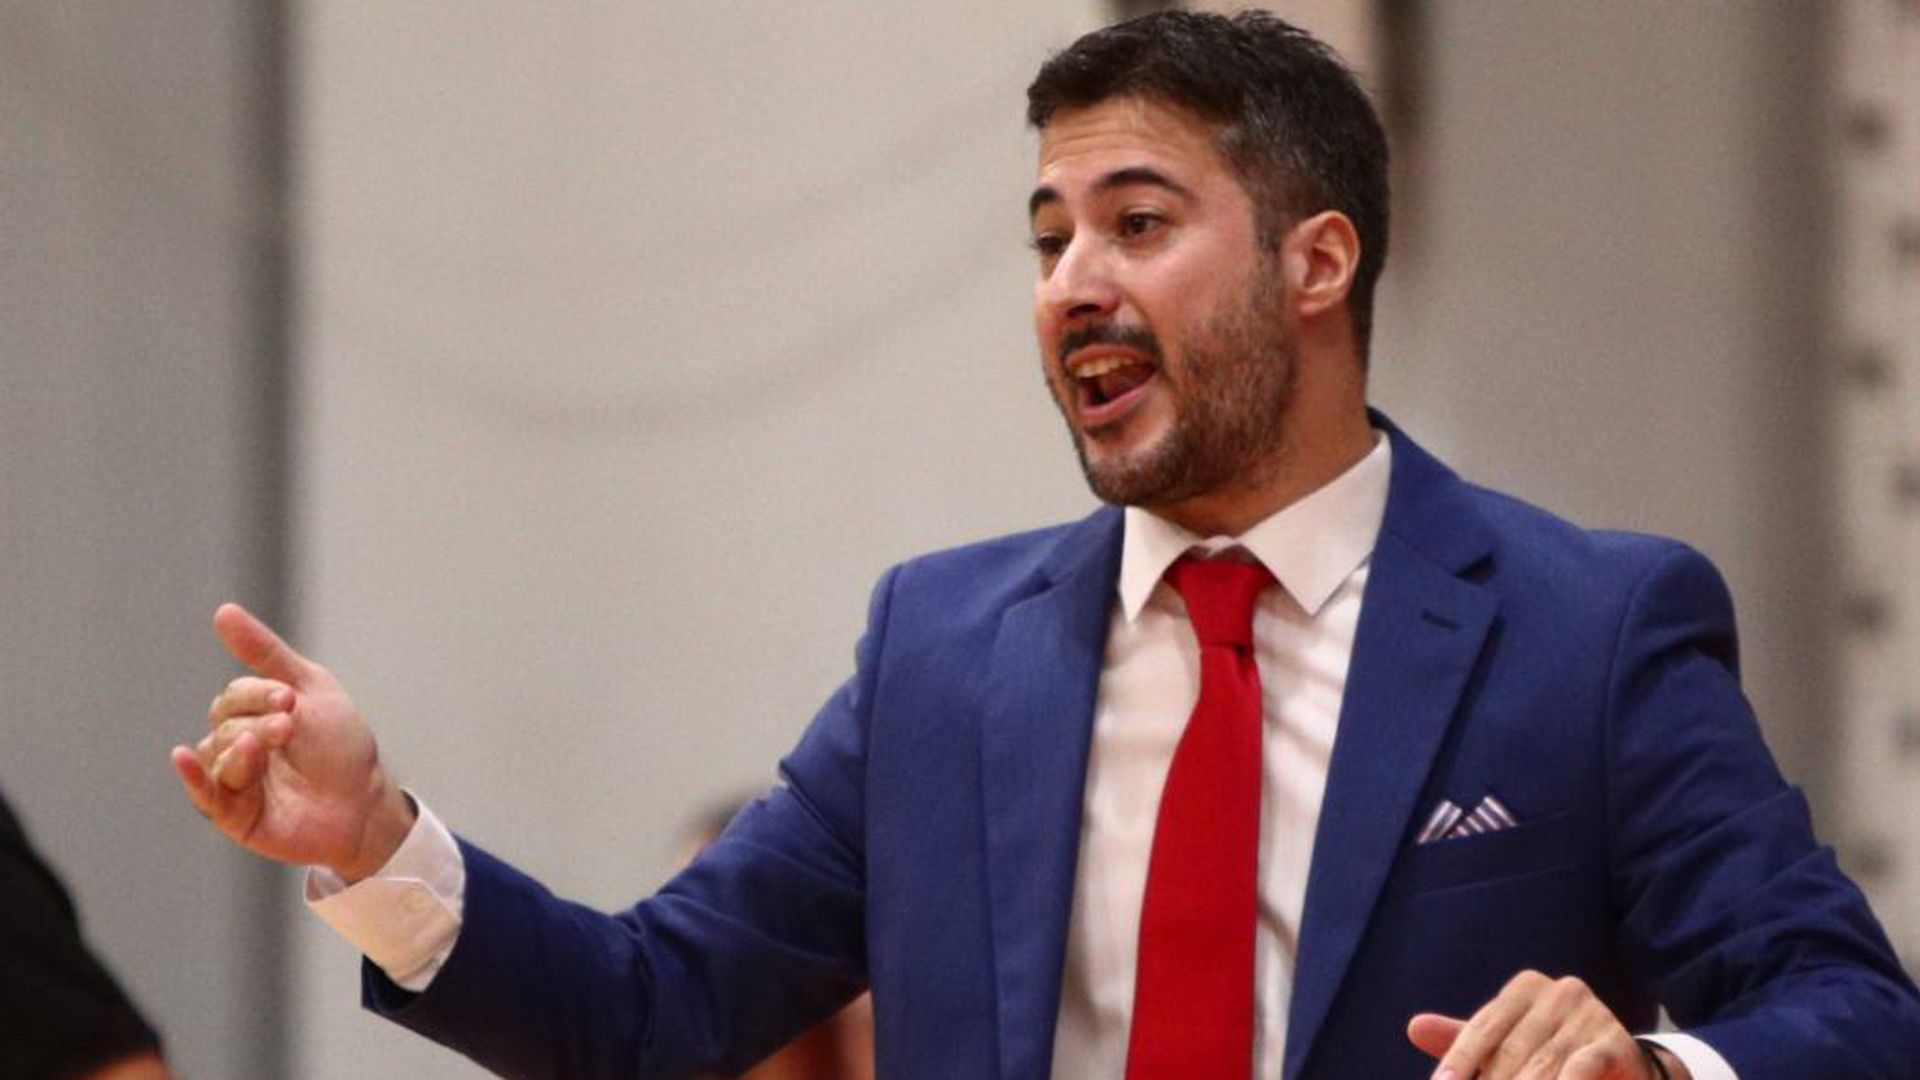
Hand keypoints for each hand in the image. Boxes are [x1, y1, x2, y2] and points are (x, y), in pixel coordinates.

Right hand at [170, 603, 413, 880]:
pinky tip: (183, 758)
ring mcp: (234, 782)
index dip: (259, 694)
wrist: (366, 800)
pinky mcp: (236, 816)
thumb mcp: (309, 688)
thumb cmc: (340, 745)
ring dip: (243, 749)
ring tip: (267, 747)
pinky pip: (204, 796)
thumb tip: (223, 611)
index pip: (235, 696)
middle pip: (224, 724)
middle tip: (289, 727)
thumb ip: (265, 653)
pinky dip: (193, 778)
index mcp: (252, 716)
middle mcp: (235, 747)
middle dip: (258, 723)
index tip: (291, 699)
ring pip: (215, 755)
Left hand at [1407, 971, 1688, 1079]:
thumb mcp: (1509, 1045)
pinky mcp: (1616, 1042)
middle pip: (1509, 1051)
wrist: (1628, 1068)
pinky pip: (1579, 1069)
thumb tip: (1414, 1027)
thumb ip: (1465, 1041)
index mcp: (1526, 987)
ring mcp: (1590, 1014)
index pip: (1482, 1028)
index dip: (1458, 1061)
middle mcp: (1558, 992)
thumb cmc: (1556, 1054)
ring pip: (1540, 1066)